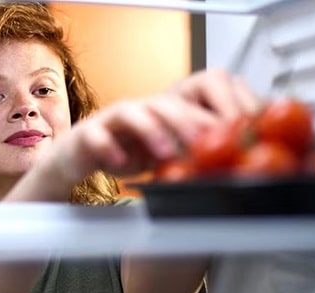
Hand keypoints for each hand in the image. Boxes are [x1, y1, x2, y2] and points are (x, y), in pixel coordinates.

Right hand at [44, 69, 262, 181]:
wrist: (79, 157)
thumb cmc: (126, 153)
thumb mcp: (164, 155)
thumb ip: (191, 155)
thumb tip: (232, 167)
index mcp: (162, 112)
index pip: (191, 104)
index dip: (213, 113)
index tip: (235, 134)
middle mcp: (139, 109)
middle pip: (165, 104)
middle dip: (189, 121)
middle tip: (207, 141)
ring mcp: (112, 119)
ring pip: (131, 113)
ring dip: (151, 130)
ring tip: (165, 152)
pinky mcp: (88, 133)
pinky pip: (97, 136)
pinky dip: (107, 147)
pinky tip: (118, 163)